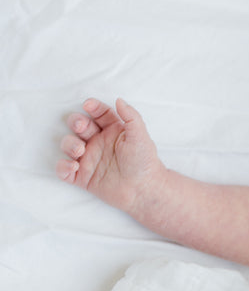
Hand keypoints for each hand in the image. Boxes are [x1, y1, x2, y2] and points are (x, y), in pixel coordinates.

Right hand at [57, 98, 161, 213]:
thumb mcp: (141, 136)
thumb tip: (119, 100)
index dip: (92, 107)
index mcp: (111, 130)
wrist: (144, 190)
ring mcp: (89, 159)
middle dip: (76, 122)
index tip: (89, 105)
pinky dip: (63, 167)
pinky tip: (73, 166)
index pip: (98, 113)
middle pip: (78, 125)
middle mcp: (98, 142)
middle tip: (82, 127)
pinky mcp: (83, 177)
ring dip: (69, 144)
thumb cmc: (144, 163)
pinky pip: (64, 170)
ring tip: (80, 150)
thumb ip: (131, 117)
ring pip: (68, 145)